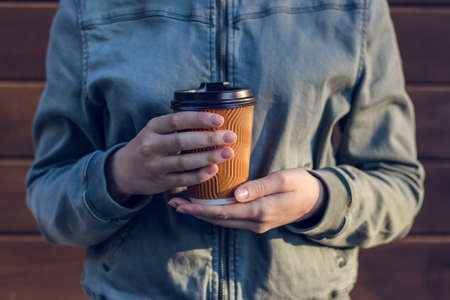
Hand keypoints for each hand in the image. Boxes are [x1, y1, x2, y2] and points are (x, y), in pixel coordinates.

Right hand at [106, 111, 237, 201]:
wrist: (123, 171)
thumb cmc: (148, 145)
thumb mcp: (155, 130)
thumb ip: (176, 126)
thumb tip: (212, 118)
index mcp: (153, 127)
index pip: (177, 120)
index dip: (199, 119)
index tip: (219, 120)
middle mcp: (152, 145)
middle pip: (183, 141)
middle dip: (209, 139)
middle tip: (230, 137)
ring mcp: (155, 165)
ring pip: (185, 162)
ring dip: (209, 158)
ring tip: (228, 153)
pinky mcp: (160, 182)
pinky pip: (183, 179)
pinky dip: (200, 175)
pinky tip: (214, 170)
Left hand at [168, 168, 325, 232]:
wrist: (316, 199)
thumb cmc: (300, 184)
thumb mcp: (283, 180)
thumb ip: (259, 187)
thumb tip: (237, 195)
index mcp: (261, 211)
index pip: (223, 212)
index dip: (200, 209)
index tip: (182, 203)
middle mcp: (256, 222)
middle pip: (219, 220)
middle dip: (195, 212)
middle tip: (174, 203)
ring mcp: (257, 224)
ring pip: (223, 221)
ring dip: (203, 214)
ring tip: (183, 204)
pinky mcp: (257, 221)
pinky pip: (231, 219)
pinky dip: (215, 213)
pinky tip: (205, 206)